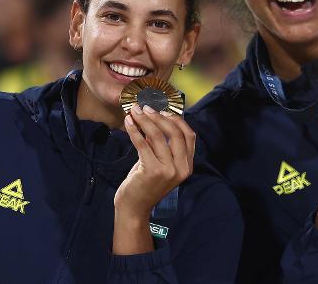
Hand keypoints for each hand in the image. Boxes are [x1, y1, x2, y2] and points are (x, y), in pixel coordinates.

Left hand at [114, 104, 195, 220]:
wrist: (134, 209)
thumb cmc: (146, 183)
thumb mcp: (161, 163)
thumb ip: (163, 145)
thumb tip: (156, 118)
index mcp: (187, 165)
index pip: (189, 135)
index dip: (177, 119)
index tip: (164, 110)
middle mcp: (181, 168)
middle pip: (175, 133)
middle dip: (159, 116)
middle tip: (146, 107)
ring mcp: (168, 170)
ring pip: (157, 136)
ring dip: (144, 120)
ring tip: (134, 111)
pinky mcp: (152, 171)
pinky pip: (143, 144)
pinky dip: (134, 130)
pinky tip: (128, 122)